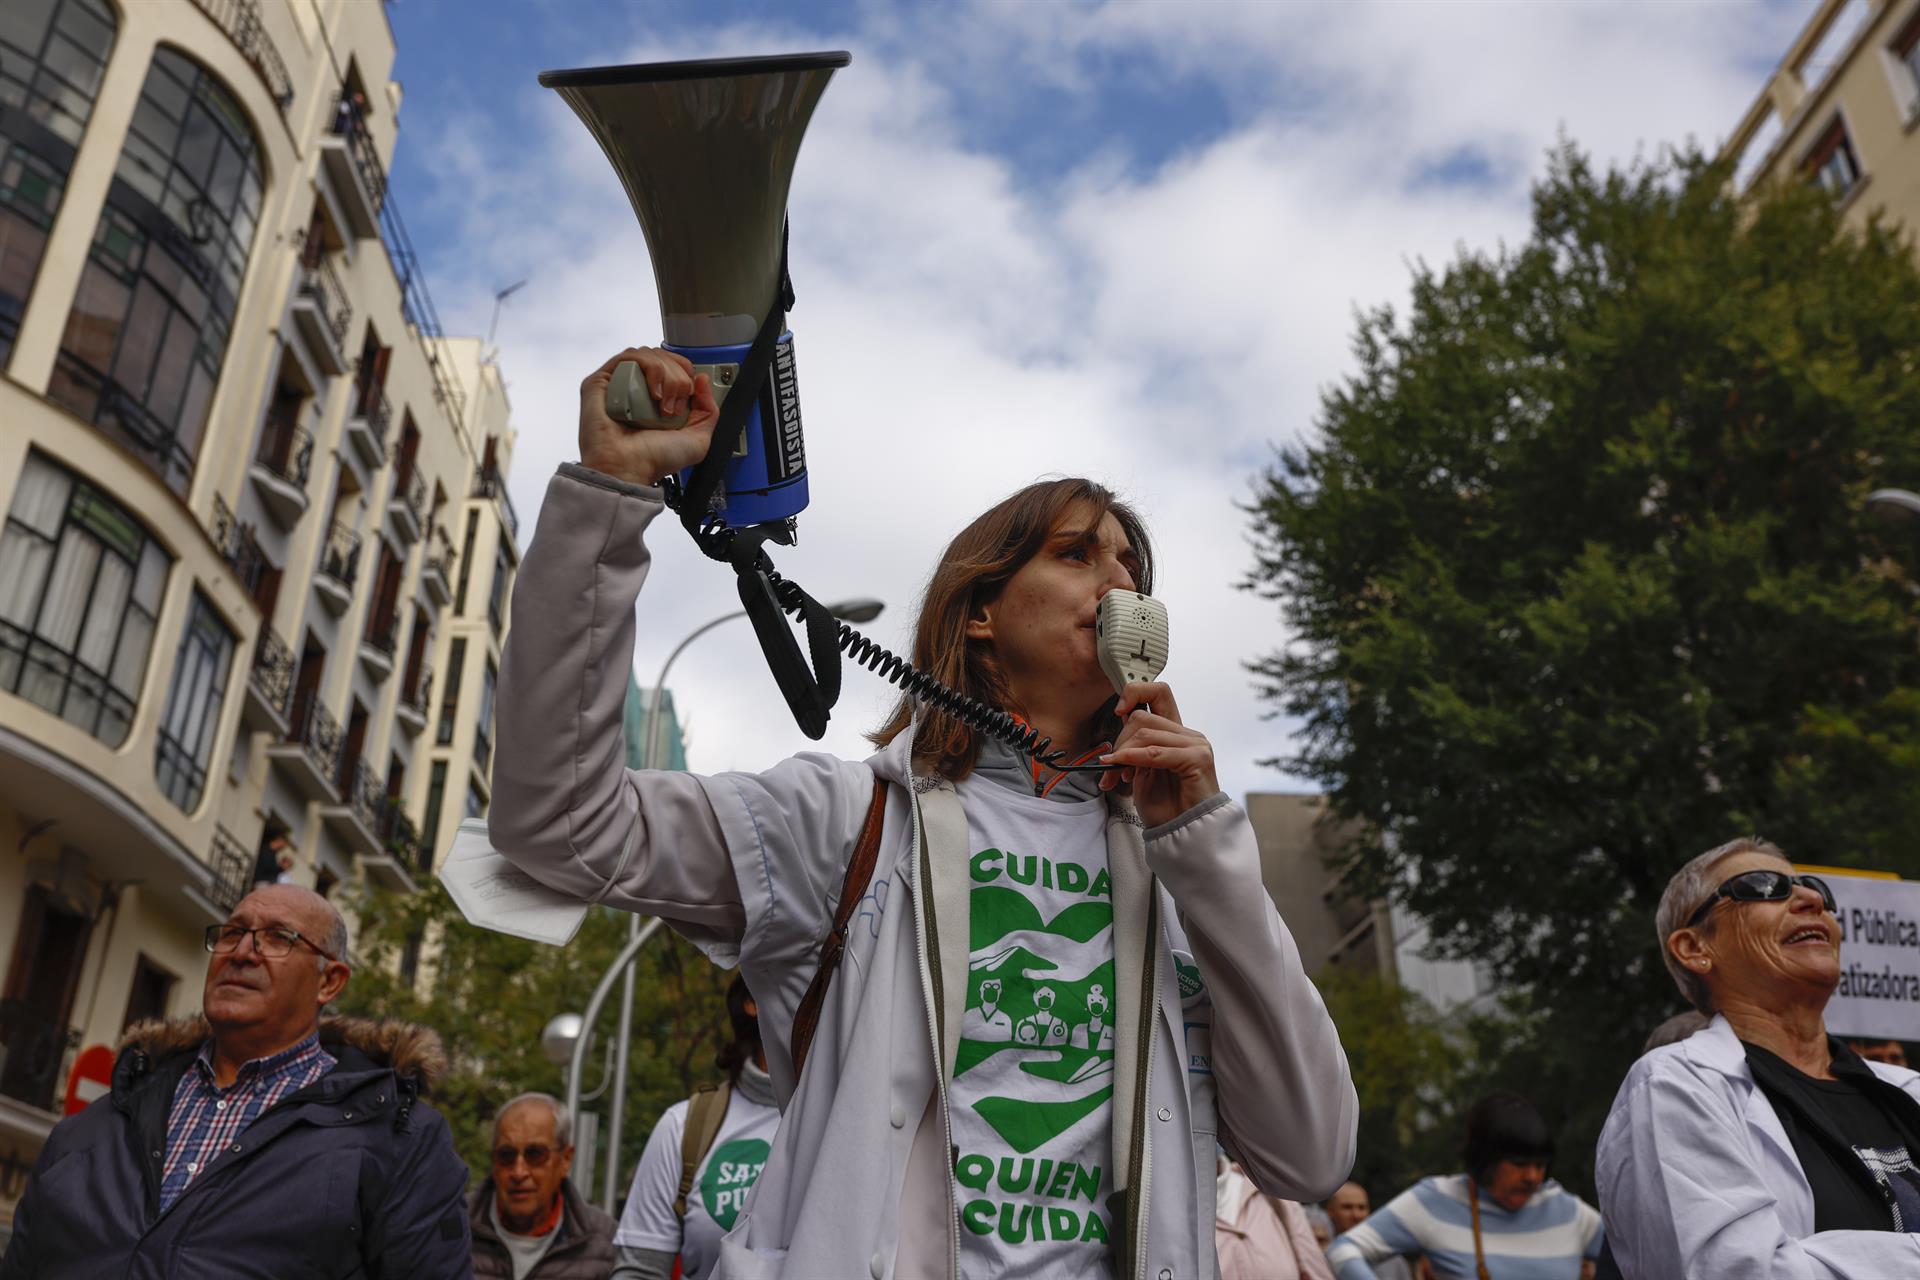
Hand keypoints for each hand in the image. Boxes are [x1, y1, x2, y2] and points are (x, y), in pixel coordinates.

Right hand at [578, 347, 717, 486]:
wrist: (629, 469)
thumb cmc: (655, 460)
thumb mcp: (698, 439)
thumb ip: (708, 410)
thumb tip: (701, 379)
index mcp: (657, 399)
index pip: (674, 366)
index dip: (686, 373)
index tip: (691, 395)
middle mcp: (637, 389)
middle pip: (664, 358)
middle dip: (679, 378)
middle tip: (675, 407)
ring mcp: (618, 383)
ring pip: (648, 354)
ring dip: (666, 374)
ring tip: (663, 403)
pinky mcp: (601, 381)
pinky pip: (629, 356)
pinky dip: (649, 368)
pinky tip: (654, 393)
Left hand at [1098, 682, 1219, 827]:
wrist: (1183, 833)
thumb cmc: (1165, 807)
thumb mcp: (1142, 770)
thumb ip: (1136, 746)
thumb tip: (1120, 720)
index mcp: (1177, 733)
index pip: (1158, 692)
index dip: (1135, 692)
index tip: (1118, 710)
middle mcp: (1189, 734)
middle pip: (1142, 716)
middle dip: (1120, 740)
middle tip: (1111, 764)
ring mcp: (1196, 744)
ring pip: (1146, 732)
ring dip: (1123, 754)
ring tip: (1116, 774)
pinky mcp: (1197, 758)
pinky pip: (1155, 752)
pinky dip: (1133, 759)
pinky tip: (1122, 770)